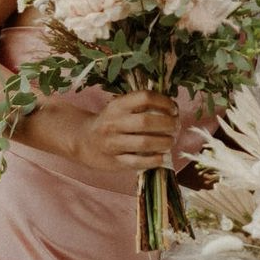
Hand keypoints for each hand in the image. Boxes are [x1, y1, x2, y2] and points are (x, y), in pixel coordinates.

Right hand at [19, 89, 178, 173]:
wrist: (83, 141)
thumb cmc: (109, 122)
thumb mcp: (119, 108)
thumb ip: (140, 106)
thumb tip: (172, 108)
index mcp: (117, 106)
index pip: (145, 98)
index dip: (164, 102)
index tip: (174, 109)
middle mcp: (113, 123)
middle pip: (147, 121)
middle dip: (168, 124)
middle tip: (176, 127)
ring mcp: (113, 143)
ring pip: (144, 143)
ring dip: (164, 142)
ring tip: (171, 141)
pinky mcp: (114, 161)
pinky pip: (138, 162)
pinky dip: (154, 160)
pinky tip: (162, 157)